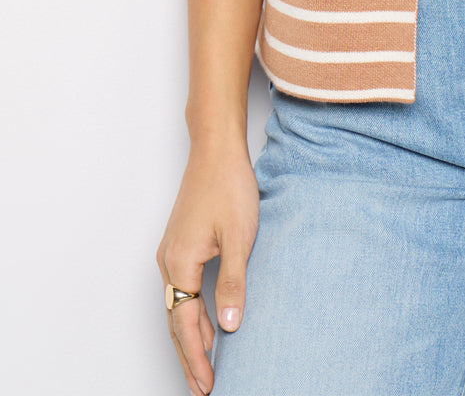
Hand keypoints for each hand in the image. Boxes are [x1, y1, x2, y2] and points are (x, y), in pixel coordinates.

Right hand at [157, 141, 259, 394]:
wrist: (216, 149)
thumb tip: (229, 328)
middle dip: (188, 356)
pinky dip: (190, 313)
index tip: (207, 385)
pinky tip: (206, 322)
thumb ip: (232, 283)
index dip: (197, 357)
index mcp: (179, 263)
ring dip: (189, 336)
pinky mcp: (180, 243)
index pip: (185, 324)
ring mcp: (171, 252)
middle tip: (202, 387)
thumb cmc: (229, 186)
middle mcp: (168, 261)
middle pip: (175, 321)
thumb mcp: (239, 237)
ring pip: (177, 306)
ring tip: (203, 365)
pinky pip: (181, 289)